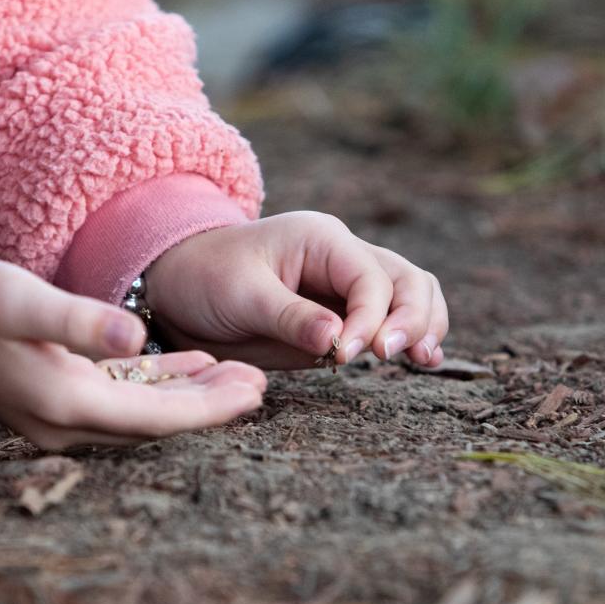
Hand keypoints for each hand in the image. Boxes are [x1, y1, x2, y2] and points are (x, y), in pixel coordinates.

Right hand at [0, 256, 266, 448]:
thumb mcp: (25, 303)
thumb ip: (83, 322)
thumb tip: (139, 340)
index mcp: (66, 406)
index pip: (159, 416)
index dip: (212, 405)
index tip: (257, 389)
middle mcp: (64, 424)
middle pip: (157, 423)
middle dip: (211, 405)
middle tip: (263, 385)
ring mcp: (55, 416)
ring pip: (141, 412)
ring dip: (189, 395)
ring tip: (239, 376)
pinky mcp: (49, 397)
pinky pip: (117, 398)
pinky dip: (156, 384)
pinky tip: (187, 365)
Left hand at [145, 213, 448, 369]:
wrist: (180, 288)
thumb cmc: (205, 278)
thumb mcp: (240, 294)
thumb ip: (290, 316)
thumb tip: (338, 341)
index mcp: (321, 240)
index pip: (370, 277)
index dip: (370, 317)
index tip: (348, 354)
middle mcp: (344, 258)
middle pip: (408, 279)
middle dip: (412, 318)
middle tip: (390, 356)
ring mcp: (348, 288)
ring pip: (413, 295)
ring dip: (424, 326)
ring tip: (422, 362)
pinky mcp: (345, 317)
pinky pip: (393, 320)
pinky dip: (413, 337)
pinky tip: (422, 363)